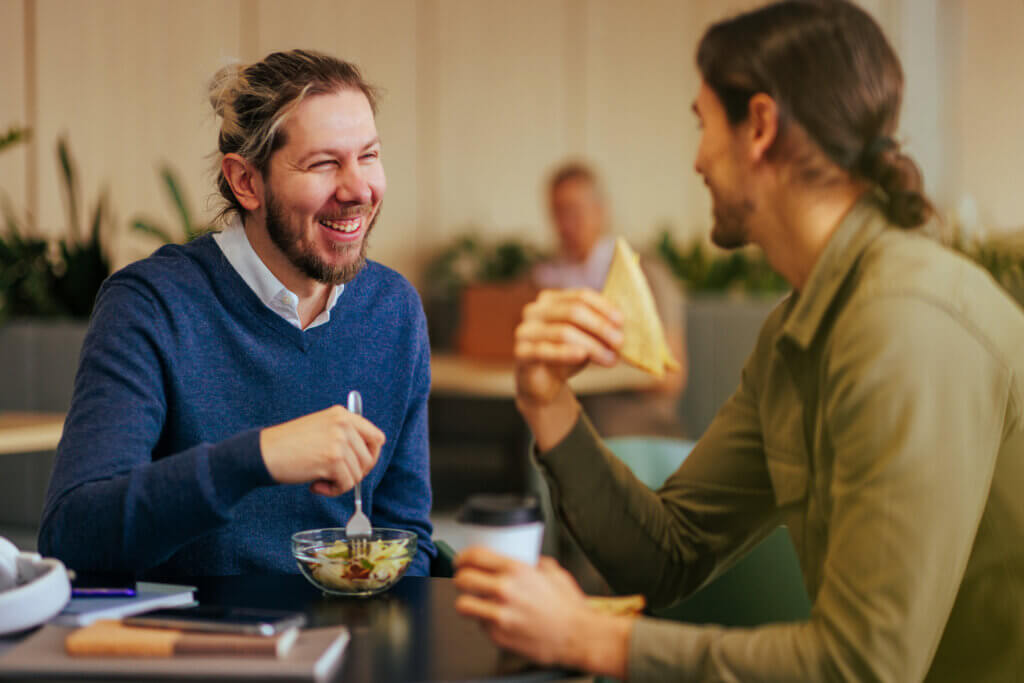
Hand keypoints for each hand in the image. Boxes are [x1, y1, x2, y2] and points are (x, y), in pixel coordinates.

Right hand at [259, 405, 385, 496]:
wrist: (264, 453)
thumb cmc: (290, 445)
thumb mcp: (322, 429)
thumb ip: (345, 436)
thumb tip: (370, 457)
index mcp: (343, 414)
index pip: (376, 437)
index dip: (370, 456)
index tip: (358, 466)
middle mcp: (344, 424)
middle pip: (370, 459)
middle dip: (355, 473)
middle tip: (336, 477)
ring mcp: (339, 440)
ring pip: (358, 474)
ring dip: (340, 483)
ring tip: (320, 479)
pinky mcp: (333, 459)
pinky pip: (346, 484)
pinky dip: (333, 491)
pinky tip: (316, 486)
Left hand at [454, 547, 589, 666]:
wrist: (577, 636)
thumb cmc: (568, 606)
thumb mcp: (553, 572)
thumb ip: (534, 563)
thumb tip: (526, 558)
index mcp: (516, 570)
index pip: (474, 556)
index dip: (463, 557)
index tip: (462, 560)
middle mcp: (504, 590)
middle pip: (462, 579)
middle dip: (460, 578)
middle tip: (465, 580)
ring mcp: (499, 615)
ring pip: (463, 605)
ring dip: (466, 601)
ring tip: (474, 601)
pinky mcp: (498, 636)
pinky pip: (479, 625)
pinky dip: (484, 621)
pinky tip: (497, 618)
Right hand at [514, 289, 622, 448]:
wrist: (542, 385)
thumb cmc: (566, 356)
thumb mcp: (585, 337)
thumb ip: (598, 326)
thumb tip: (625, 321)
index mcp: (550, 300)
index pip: (580, 296)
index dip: (604, 307)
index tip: (622, 322)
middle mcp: (534, 311)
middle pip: (573, 312)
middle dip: (600, 327)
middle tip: (620, 342)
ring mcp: (525, 331)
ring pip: (563, 332)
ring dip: (592, 345)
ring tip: (610, 359)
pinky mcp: (521, 353)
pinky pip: (544, 350)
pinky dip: (565, 352)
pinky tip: (582, 356)